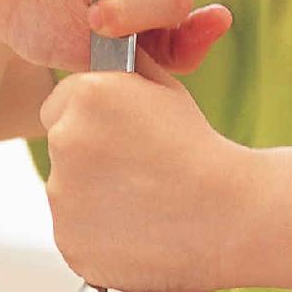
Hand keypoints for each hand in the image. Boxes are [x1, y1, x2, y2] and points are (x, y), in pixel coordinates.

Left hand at [39, 50, 252, 291]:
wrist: (230, 214)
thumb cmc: (200, 149)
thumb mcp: (166, 90)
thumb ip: (126, 68)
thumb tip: (106, 48)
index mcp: (87, 94)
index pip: (62, 101)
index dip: (94, 118)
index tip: (125, 135)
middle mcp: (65, 140)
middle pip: (61, 146)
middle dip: (89, 155)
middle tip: (138, 169)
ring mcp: (63, 197)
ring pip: (68, 193)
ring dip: (94, 196)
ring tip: (144, 202)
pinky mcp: (71, 242)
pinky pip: (77, 234)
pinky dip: (101, 236)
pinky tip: (140, 230)